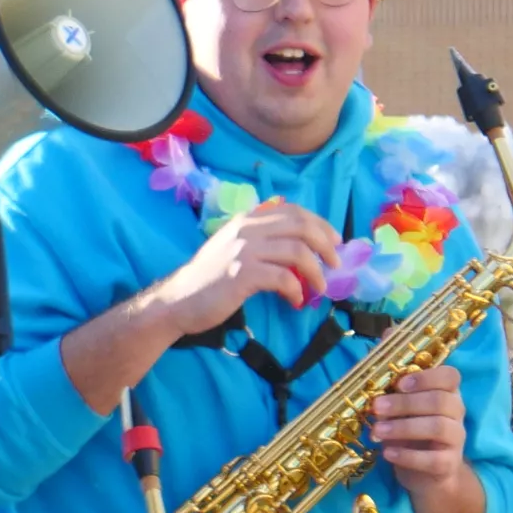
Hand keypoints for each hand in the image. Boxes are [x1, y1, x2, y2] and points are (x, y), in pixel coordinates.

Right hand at [150, 199, 344, 338]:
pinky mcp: (242, 275)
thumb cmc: (207, 279)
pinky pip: (283, 278)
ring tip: (319, 288)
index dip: (319, 224)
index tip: (333, 241)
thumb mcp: (232, 247)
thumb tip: (297, 246)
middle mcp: (247, 229)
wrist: (177, 301)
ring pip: (297, 251)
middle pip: (301, 226)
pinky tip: (295, 300)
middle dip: (326, 244)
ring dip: (315, 271)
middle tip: (335, 263)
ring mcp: (244, 251)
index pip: (293, 211)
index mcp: (247, 219)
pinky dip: (295, 290)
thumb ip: (259, 239)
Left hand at [365, 365, 469, 499]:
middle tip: (377, 407)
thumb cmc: (411, 437)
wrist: (426, 475)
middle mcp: (457, 413)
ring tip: (377, 432)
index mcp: (447, 394)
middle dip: (406, 403)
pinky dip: (408, 456)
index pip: (450, 376)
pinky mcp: (449, 464)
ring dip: (404, 428)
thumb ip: (392, 406)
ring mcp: (456, 439)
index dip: (426, 377)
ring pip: (438, 427)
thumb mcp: (400, 417)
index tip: (399, 384)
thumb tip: (376, 401)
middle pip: (440, 400)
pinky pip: (433, 459)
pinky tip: (388, 453)